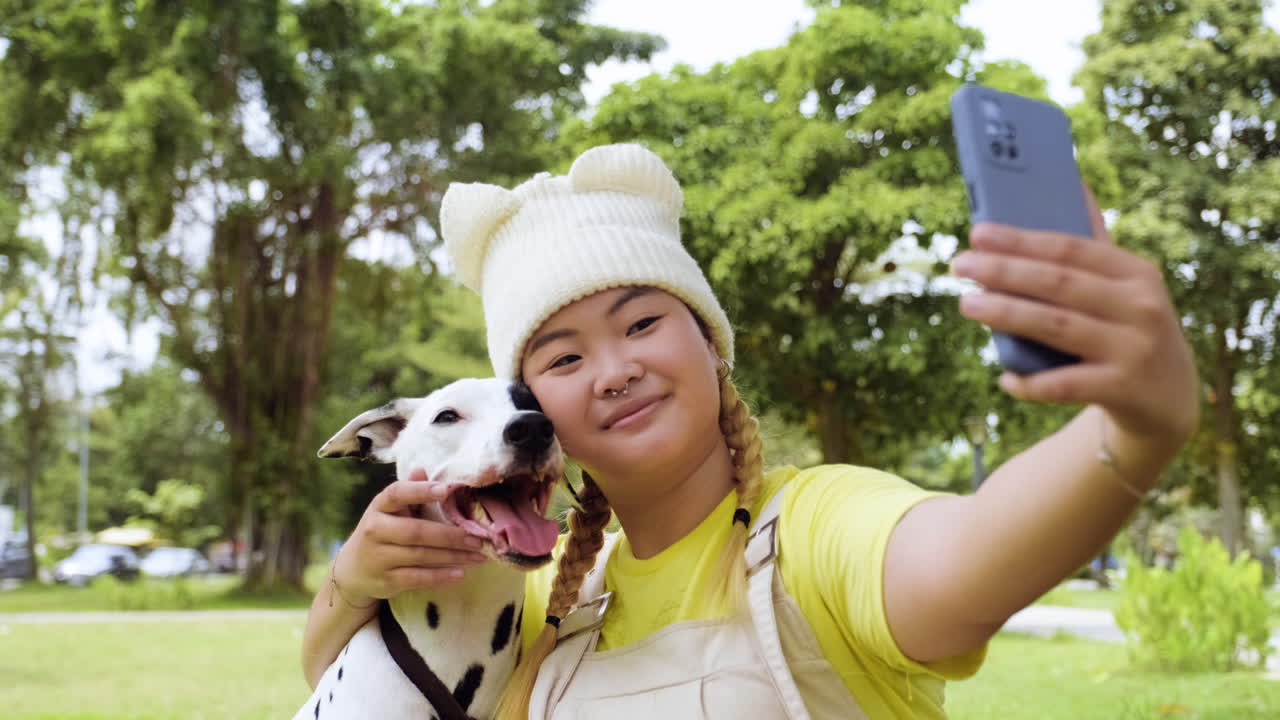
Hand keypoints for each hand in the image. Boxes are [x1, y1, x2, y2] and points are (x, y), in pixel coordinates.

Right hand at [331, 469, 488, 605]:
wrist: (353, 570)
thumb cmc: (381, 533)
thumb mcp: (390, 511)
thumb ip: (409, 493)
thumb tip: (422, 469)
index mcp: (379, 507)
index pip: (396, 494)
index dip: (420, 491)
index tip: (447, 490)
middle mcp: (375, 530)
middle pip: (416, 531)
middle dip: (451, 535)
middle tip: (478, 538)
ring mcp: (378, 558)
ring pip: (421, 556)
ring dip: (453, 556)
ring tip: (478, 555)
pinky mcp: (385, 581)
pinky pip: (417, 578)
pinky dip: (440, 576)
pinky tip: (460, 573)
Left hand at [951, 188, 1198, 449]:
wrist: (1170, 397)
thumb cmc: (1130, 328)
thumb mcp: (1125, 286)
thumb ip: (1094, 244)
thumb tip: (1073, 182)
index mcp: (1135, 272)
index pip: (1071, 248)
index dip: (1021, 240)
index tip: (977, 233)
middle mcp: (1140, 306)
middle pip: (1058, 283)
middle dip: (1003, 271)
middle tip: (959, 264)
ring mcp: (1133, 349)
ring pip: (1056, 326)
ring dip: (1006, 314)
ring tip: (967, 304)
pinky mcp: (1122, 389)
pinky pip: (1063, 384)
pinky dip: (1030, 382)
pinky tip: (1005, 378)